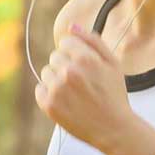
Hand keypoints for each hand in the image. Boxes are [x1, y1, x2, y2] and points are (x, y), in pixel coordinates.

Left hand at [34, 24, 134, 152]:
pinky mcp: (49, 105)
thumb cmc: (114, 95)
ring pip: (46, 72)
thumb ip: (93, 41)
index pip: (65, 42)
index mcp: (85, 58)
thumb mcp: (113, 63)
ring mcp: (57, 89)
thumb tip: (71, 26)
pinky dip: (49, 94)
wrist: (113, 129)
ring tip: (74, 93)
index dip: (75, 54)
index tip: (84, 67)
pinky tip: (66, 101)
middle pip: (55, 57)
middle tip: (81, 83)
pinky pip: (40, 89)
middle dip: (66, 66)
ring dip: (56, 79)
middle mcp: (69, 72)